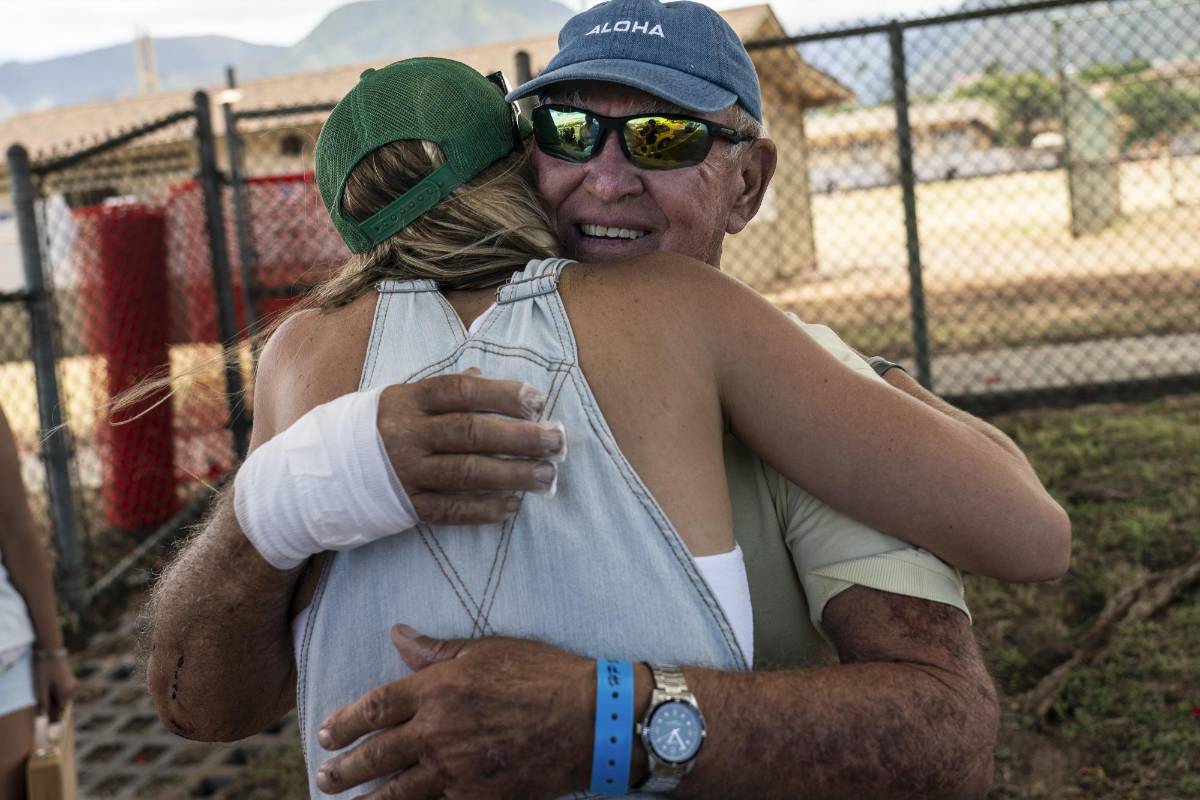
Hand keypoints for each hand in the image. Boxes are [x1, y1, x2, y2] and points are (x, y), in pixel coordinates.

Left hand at [34, 651, 75, 722]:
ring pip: (62, 697)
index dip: (53, 719)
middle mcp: (72, 689)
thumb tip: (43, 716)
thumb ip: (43, 703)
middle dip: (53, 709)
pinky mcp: (69, 678)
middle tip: (45, 714)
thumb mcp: (40, 687)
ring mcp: (72, 683)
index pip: (59, 711)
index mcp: (66, 693)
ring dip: (54, 700)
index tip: (50, 729)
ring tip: (44, 697)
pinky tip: (49, 689)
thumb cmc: (44, 669)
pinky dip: (56, 693)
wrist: (51, 650)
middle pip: (61, 704)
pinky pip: (63, 690)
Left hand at [316, 626, 593, 798]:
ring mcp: (455, 770)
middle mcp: (437, 732)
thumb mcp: (486, 650)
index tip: (326, 730)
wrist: (587, 718)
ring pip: (397, 792)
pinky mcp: (476, 797)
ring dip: (366, 799)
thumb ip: (435, 650)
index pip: (375, 707)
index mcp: (436, 690)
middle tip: (325, 775)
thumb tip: (397, 635)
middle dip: (345, 768)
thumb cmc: (540, 675)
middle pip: (376, 754)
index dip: (344, 721)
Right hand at [379, 371, 565, 524]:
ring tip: (547, 475)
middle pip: (472, 432)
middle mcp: (407, 434)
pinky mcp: (407, 506)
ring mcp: (407, 472)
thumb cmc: (375, 429)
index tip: (537, 401)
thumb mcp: (401, 399)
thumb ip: (443, 391)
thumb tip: (485, 376)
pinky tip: (512, 506)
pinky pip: (452, 510)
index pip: (461, 391)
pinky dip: (485, 508)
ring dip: (513, 474)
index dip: (502, 394)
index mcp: (408, 399)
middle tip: (557, 441)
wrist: (320, 474)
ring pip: (468, 473)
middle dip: (520, 437)